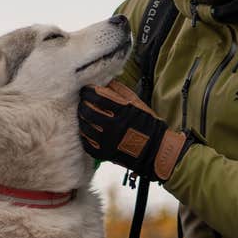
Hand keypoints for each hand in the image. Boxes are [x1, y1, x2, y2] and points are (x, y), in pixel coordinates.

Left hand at [78, 81, 192, 181]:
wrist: (156, 150)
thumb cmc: (148, 125)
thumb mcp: (138, 104)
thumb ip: (121, 92)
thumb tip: (107, 83)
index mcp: (123, 111)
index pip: (98, 96)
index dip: (88, 91)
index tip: (86, 90)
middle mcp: (114, 126)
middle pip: (88, 111)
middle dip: (82, 104)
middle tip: (83, 102)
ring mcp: (108, 141)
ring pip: (85, 127)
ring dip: (82, 119)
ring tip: (84, 115)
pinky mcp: (105, 154)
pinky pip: (87, 144)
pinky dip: (85, 135)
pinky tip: (87, 130)